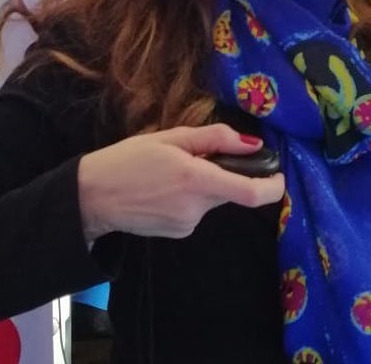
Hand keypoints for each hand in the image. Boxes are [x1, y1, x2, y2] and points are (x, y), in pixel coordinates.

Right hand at [76, 124, 284, 240]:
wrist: (92, 197)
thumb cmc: (128, 160)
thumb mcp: (171, 137)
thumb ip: (215, 138)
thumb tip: (253, 143)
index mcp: (197, 180)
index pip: (251, 194)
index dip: (273, 187)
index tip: (279, 175)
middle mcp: (197, 208)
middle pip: (229, 191)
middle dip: (223, 174)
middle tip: (194, 156)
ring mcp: (188, 224)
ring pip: (212, 200)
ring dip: (203, 185)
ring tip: (170, 172)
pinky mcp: (179, 233)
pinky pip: (197, 211)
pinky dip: (190, 198)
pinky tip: (163, 190)